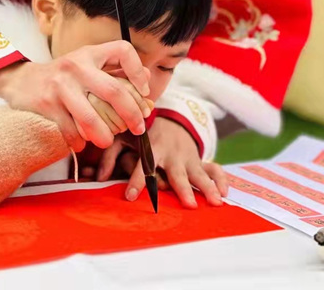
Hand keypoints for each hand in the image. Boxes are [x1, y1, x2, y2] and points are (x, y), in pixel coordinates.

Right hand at [0, 42, 150, 151]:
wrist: (21, 81)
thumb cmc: (64, 75)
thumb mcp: (88, 64)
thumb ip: (115, 70)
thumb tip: (146, 79)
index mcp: (90, 54)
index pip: (123, 51)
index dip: (139, 70)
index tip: (145, 91)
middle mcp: (76, 66)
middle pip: (113, 90)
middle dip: (131, 114)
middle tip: (138, 128)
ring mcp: (60, 85)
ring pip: (91, 117)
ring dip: (105, 135)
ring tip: (108, 141)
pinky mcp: (46, 105)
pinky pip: (70, 130)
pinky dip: (79, 141)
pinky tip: (81, 143)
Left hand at [96, 116, 228, 207]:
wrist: (169, 118)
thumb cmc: (143, 133)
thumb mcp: (124, 137)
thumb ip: (110, 155)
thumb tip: (97, 176)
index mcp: (152, 147)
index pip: (143, 166)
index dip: (136, 180)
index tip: (129, 197)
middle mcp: (172, 153)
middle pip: (177, 173)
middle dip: (183, 189)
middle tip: (189, 205)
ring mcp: (188, 156)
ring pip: (198, 173)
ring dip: (207, 187)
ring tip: (216, 202)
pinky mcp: (199, 159)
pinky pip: (213, 169)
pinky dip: (220, 179)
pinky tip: (225, 192)